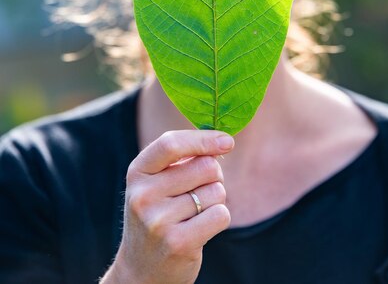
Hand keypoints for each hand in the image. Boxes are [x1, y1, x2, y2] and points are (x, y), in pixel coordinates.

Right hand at [101, 129, 233, 283]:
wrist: (141, 271)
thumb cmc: (158, 215)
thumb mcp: (157, 182)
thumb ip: (183, 159)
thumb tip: (224, 142)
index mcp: (137, 172)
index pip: (171, 144)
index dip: (203, 139)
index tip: (228, 141)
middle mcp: (143, 195)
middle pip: (204, 166)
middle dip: (214, 176)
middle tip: (200, 191)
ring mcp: (158, 220)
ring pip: (216, 191)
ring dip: (215, 200)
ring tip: (195, 214)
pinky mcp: (178, 243)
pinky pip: (221, 214)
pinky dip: (220, 218)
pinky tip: (201, 228)